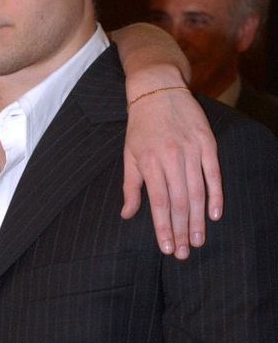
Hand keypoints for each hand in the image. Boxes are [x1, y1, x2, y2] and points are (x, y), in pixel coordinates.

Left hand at [121, 86, 222, 258]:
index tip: (167, 248)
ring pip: (197, 192)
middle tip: (184, 253)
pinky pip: (213, 173)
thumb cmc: (140, 126)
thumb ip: (131, 186)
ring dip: (198, 220)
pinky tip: (214, 215)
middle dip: (182, 231)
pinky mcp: (207, 142)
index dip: (163, 228)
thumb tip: (127, 215)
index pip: (159, 204)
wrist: (158, 89)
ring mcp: (191, 150)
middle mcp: (171, 158)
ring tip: (198, 241)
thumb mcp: (129, 154)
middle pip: (179, 202)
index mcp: (149, 163)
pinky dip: (216, 195)